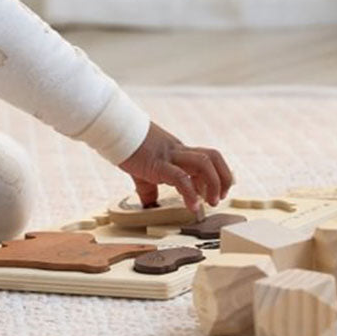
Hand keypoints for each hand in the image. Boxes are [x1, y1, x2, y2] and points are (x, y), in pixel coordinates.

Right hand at [118, 121, 233, 210]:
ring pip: (205, 163)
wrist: (112, 129)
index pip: (207, 158)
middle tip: (218, 198)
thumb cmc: (126, 146)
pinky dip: (191, 194)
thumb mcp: (142, 168)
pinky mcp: (157, 164)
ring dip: (214, 185)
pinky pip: (181, 178)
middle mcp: (177, 151)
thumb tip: (148, 204)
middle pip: (213, 157)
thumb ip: (149, 187)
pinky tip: (192, 207)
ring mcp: (169, 156)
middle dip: (224, 179)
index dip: (218, 175)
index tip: (214, 193)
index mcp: (176, 151)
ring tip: (210, 202)